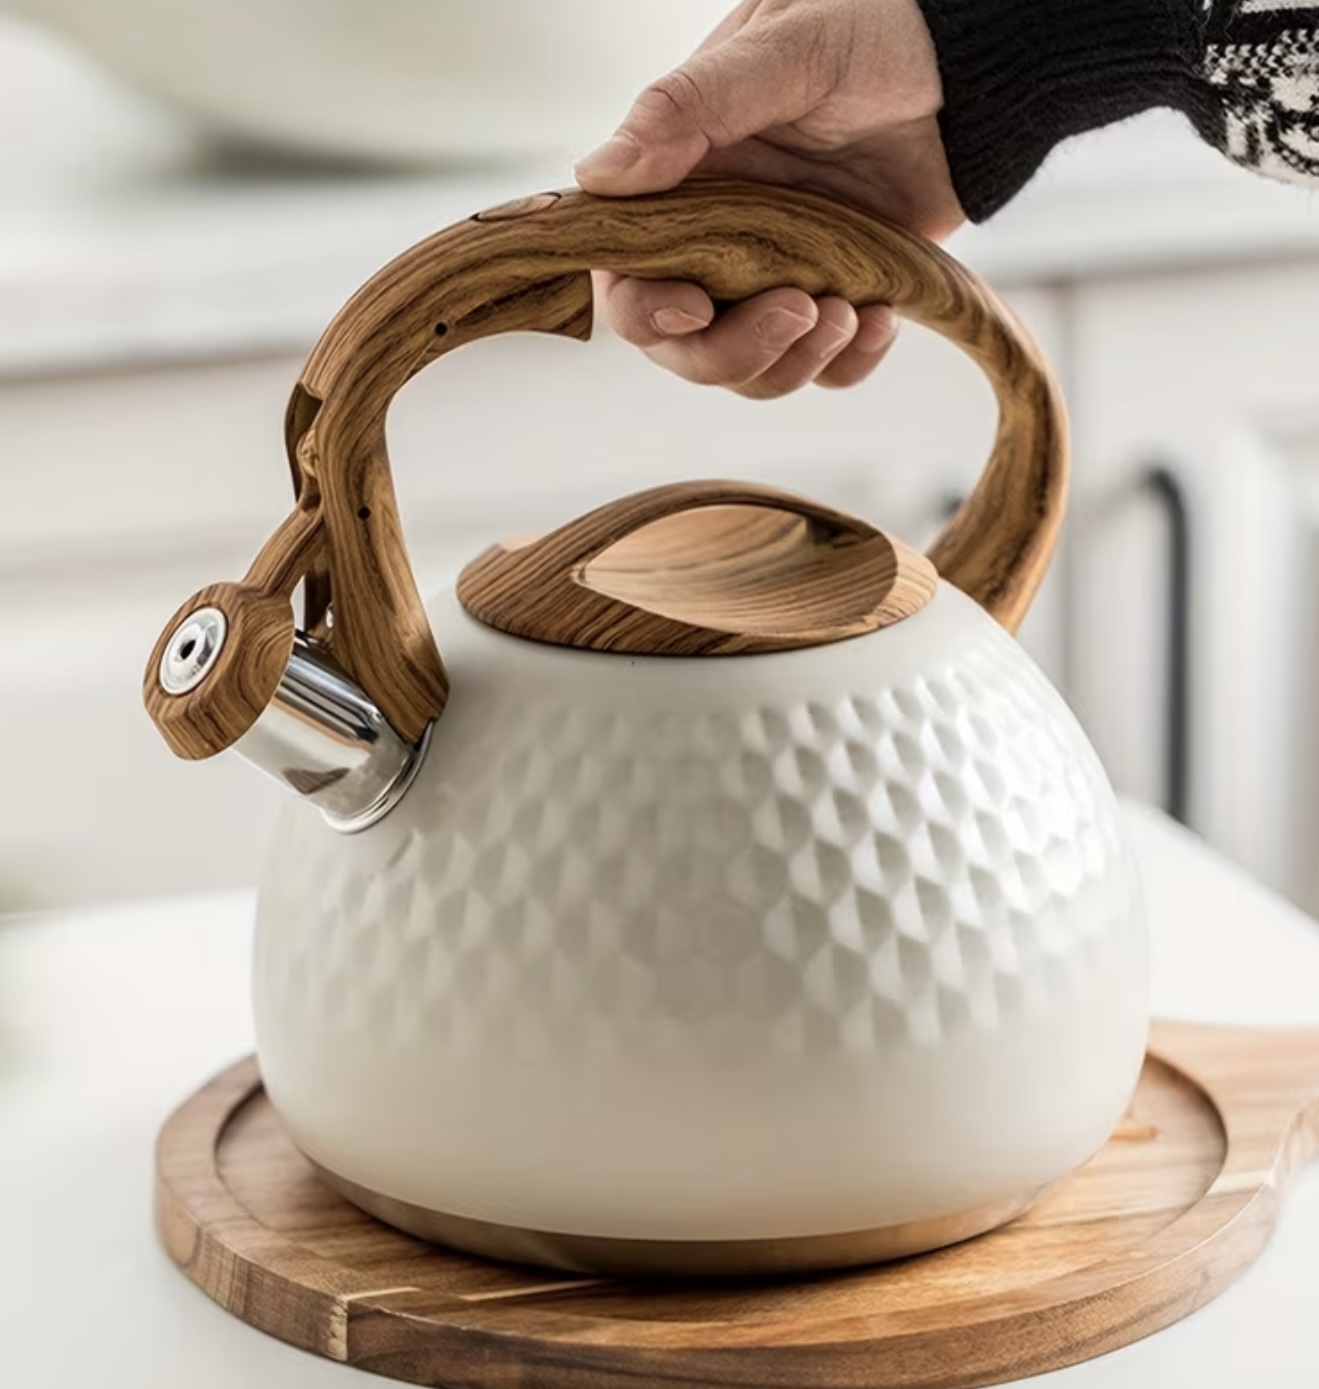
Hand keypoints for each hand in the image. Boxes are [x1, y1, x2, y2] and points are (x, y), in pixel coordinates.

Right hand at [574, 0, 963, 398]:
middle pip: (685, 346)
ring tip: (847, 310)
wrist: (978, 61)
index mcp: (684, 181)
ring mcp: (779, 274)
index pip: (626, 276)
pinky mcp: (839, 295)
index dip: (645, 312)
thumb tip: (596, 175)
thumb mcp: (783, 51)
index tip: (695, 306)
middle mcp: (719, 239)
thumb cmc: (879, 28)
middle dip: (733, 352)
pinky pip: (826, 370)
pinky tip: (879, 317)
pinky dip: (846, 364)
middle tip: (800, 310)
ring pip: (752, 370)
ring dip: (794, 360)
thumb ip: (689, 108)